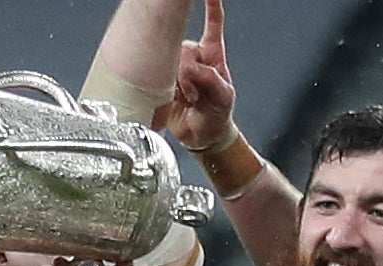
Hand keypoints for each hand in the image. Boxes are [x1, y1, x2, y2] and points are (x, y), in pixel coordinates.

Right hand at [169, 0, 238, 152]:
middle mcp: (193, 57)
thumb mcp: (224, 97)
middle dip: (188, 71)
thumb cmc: (217, 114)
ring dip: (179, 85)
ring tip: (188, 100)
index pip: (213, 24)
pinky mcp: (161, 81)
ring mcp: (176, 69)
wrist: (202, 136)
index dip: (211, 6)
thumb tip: (194, 69)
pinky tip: (175, 100)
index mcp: (212, 54)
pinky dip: (166, 91)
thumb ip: (211, 79)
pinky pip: (158, 78)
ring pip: (169, 63)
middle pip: (183, 47)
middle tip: (195, 92)